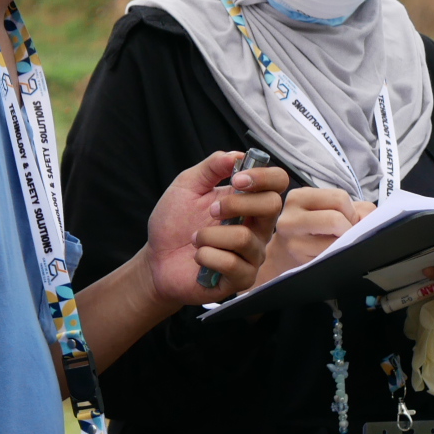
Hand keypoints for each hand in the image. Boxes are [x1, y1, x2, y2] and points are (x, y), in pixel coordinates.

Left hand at [144, 151, 288, 306]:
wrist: (156, 260)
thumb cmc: (174, 223)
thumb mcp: (186, 186)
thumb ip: (211, 167)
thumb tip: (237, 155)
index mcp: (248, 201)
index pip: (277, 182)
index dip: (263, 177)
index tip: (237, 179)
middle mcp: (257, 227)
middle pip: (273, 206)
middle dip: (236, 205)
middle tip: (211, 211)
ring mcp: (251, 254)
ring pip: (245, 238)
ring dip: (210, 235)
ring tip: (195, 238)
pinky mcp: (242, 278)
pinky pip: (232, 263)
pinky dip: (207, 256)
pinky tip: (198, 257)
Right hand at [255, 187, 376, 285]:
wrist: (284, 252)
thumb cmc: (313, 227)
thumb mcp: (328, 208)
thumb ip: (357, 208)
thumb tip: (371, 221)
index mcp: (299, 197)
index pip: (339, 198)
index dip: (351, 211)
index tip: (346, 219)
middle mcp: (290, 217)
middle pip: (336, 219)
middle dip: (349, 228)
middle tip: (344, 234)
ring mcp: (292, 241)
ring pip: (335, 242)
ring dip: (344, 244)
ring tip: (337, 243)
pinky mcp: (298, 261)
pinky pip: (330, 257)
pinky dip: (337, 256)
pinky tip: (330, 254)